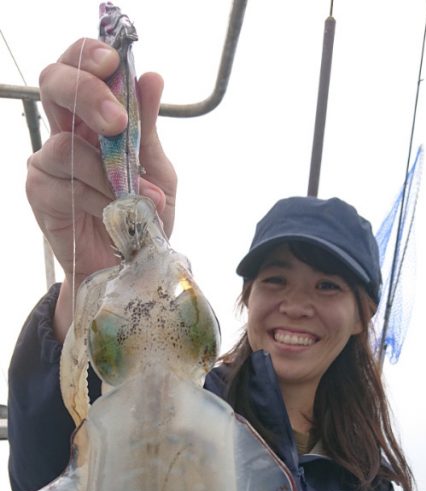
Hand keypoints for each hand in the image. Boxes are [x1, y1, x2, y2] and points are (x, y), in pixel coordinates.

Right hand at [26, 38, 176, 339]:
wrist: (131, 271)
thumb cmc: (143, 219)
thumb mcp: (157, 172)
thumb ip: (148, 129)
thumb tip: (152, 78)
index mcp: (92, 116)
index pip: (79, 65)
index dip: (88, 55)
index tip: (113, 61)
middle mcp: (65, 130)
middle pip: (53, 82)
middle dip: (87, 94)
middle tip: (118, 121)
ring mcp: (47, 161)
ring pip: (65, 144)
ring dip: (107, 173)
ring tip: (137, 199)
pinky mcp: (39, 193)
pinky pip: (65, 183)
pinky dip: (97, 198)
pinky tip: (114, 215)